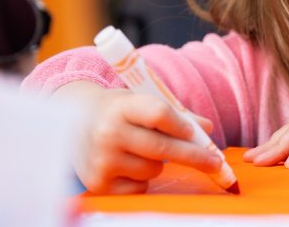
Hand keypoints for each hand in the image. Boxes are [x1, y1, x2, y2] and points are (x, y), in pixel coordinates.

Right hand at [54, 81, 222, 193]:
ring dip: (159, 164)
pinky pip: (139, 187)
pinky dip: (142, 180)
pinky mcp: (98, 183)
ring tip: (141, 150)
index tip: (201, 134)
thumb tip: (207, 129)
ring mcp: (102, 160)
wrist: (73, 122)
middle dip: (194, 156)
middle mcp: (108, 133)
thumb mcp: (141, 101)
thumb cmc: (117, 111)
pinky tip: (128, 165)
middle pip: (162, 148)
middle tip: (215, 162)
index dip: (183, 126)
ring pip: (153, 170)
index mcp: (121, 106)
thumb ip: (175, 114)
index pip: (160, 114)